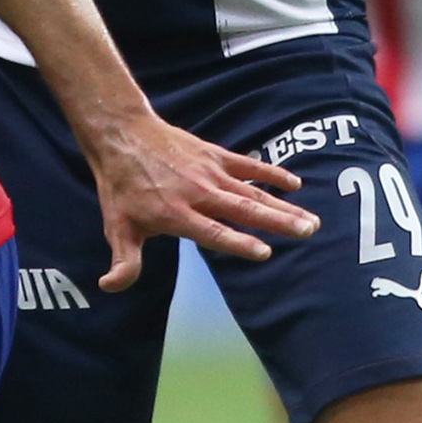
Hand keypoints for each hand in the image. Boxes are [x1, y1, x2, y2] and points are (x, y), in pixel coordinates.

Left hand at [78, 112, 314, 291]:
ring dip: (283, 205)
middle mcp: (199, 193)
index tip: (264, 252)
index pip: (213, 232)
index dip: (237, 243)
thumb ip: (124, 261)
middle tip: (306, 232)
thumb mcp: (118, 227)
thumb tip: (111, 286)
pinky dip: (271, 174)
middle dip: (277, 222)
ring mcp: (210, 172)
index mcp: (177, 214)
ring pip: (253, 192)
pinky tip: (295, 185)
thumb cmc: (122, 187)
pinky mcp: (215, 155)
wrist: (123, 135)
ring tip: (310, 220)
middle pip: (243, 210)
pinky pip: (249, 166)